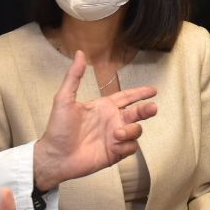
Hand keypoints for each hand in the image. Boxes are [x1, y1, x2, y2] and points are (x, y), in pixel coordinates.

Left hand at [33, 51, 156, 190]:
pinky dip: (126, 146)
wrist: (56, 156)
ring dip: (130, 131)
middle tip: (153, 107)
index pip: (127, 97)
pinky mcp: (115, 153)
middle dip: (147, 110)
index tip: (153, 90)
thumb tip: (80, 53)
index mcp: (103, 107)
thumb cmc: (58, 128)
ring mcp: (115, 138)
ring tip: (116, 134)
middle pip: (137, 113)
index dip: (140, 93)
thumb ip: (74, 76)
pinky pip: (131, 148)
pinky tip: (114, 147)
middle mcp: (112, 121)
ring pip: (136, 131)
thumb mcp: (64, 99)